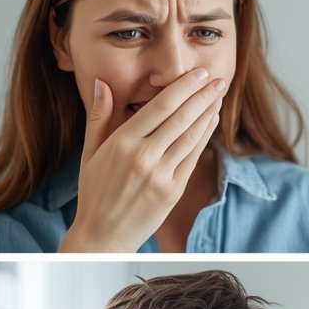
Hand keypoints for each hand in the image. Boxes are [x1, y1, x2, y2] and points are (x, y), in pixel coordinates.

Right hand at [60, 68, 224, 251]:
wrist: (104, 235)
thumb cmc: (95, 191)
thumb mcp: (90, 152)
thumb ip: (99, 117)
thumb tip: (102, 83)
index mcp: (121, 143)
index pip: (159, 107)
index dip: (182, 87)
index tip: (197, 73)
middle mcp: (143, 157)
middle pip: (180, 118)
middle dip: (202, 95)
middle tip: (217, 78)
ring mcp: (161, 175)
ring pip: (191, 136)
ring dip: (208, 112)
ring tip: (219, 94)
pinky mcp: (174, 190)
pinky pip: (193, 157)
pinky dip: (205, 136)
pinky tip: (212, 120)